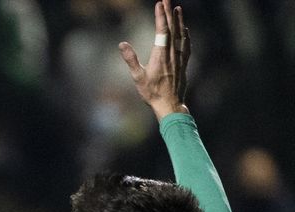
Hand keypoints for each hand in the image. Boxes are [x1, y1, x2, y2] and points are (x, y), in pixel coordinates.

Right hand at [120, 2, 188, 119]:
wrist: (169, 103)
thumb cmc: (151, 92)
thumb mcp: (137, 77)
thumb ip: (130, 59)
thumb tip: (122, 44)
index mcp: (160, 55)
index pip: (161, 30)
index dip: (160, 16)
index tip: (159, 4)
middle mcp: (172, 53)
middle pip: (172, 28)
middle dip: (169, 13)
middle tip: (167, 0)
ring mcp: (179, 57)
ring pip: (181, 34)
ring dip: (179, 20)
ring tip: (177, 9)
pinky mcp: (184, 63)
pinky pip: (186, 44)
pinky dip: (186, 34)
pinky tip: (185, 29)